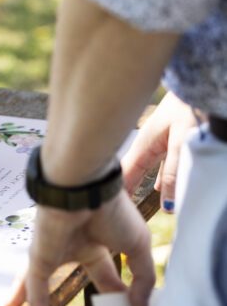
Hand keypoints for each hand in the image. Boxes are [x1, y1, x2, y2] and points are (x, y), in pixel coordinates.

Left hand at [3, 191, 154, 305]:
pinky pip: (36, 290)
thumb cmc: (112, 209)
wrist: (85, 187)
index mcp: (100, 240)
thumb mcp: (138, 246)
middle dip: (90, 302)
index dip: (121, 295)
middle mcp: (75, 245)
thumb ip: (142, 279)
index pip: (110, 275)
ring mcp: (54, 251)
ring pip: (45, 285)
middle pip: (81, 279)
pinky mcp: (39, 256)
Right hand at [122, 91, 198, 212]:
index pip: (124, 176)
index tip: (109, 216)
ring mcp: (154, 141)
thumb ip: (173, 172)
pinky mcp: (165, 140)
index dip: (117, 195)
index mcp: (143, 144)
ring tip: (133, 207)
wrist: (196, 87)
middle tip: (117, 218)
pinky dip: (155, 178)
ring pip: (142, 169)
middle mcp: (145, 144)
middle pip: (129, 173)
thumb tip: (168, 205)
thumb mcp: (180, 143)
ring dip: (138, 186)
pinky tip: (156, 188)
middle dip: (124, 193)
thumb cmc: (188, 109)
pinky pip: (154, 165)